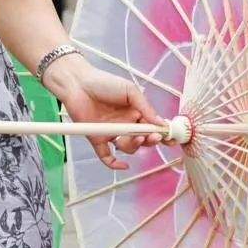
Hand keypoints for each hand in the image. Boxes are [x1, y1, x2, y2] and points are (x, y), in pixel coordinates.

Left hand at [43, 56, 164, 170]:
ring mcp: (112, 133)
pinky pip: (107, 157)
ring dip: (134, 146)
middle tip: (151, 136)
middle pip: (143, 141)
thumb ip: (146, 107)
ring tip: (135, 136)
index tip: (170, 138)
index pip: (153, 127)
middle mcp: (126, 125)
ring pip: (128, 148)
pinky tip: (123, 165)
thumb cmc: (104, 82)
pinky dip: (115, 164)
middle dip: (150, 141)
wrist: (77, 83)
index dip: (162, 134)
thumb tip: (162, 124)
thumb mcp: (130, 91)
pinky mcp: (97, 139)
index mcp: (135, 113)